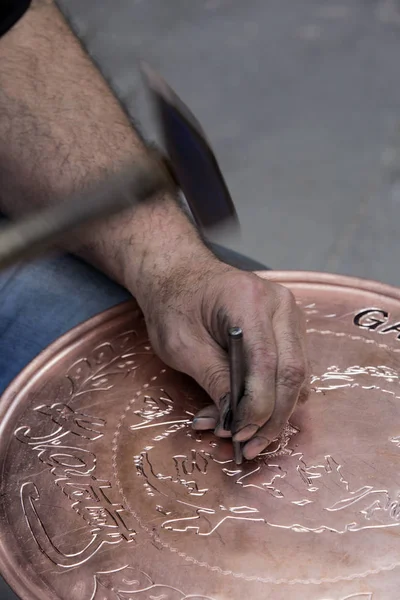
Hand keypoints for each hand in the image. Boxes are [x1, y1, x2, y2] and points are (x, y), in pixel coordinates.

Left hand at [133, 252, 308, 459]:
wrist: (179, 274)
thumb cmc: (174, 304)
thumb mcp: (182, 345)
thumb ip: (214, 380)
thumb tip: (234, 423)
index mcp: (249, 300)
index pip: (267, 362)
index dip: (257, 406)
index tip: (237, 433)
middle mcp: (280, 304)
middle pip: (293, 371)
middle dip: (273, 417)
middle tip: (249, 447)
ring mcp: (289, 315)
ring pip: (299, 374)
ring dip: (277, 412)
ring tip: (249, 438)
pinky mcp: (289, 328)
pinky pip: (293, 369)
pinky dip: (277, 397)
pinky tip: (255, 416)